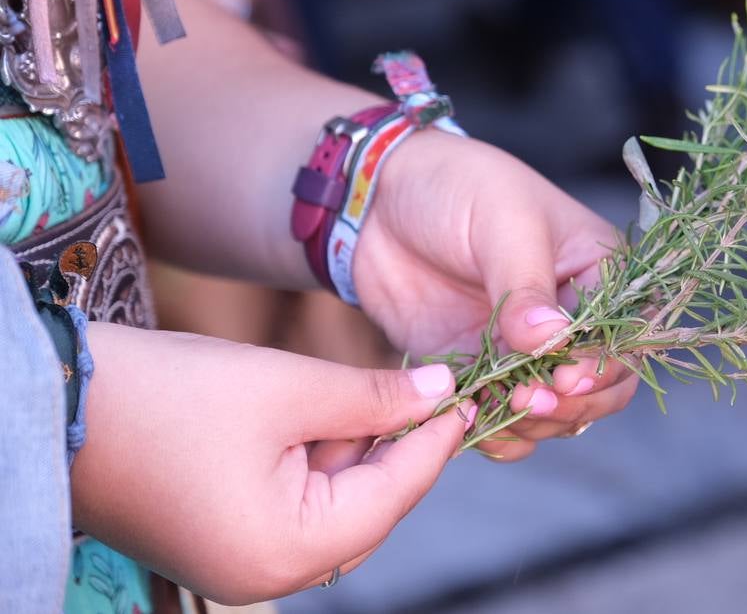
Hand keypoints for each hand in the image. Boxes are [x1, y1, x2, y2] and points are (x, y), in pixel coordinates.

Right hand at [72, 322, 471, 604]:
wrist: (62, 404)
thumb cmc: (172, 395)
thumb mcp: (289, 386)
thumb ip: (374, 397)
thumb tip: (439, 392)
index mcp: (288, 551)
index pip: (394, 495)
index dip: (435, 441)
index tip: (468, 396)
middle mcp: (267, 575)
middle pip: (369, 509)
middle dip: (398, 447)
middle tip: (429, 389)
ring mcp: (241, 563)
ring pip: (335, 504)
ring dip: (357, 449)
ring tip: (375, 391)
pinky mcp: (222, 540)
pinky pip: (297, 504)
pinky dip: (319, 460)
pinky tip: (327, 412)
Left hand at [354, 132, 638, 459]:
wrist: (380, 202)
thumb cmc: (457, 187)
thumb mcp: (502, 222)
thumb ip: (526, 286)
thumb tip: (554, 340)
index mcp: (599, 271)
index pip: (625, 334)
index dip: (603, 365)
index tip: (564, 377)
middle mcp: (574, 317)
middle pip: (604, 385)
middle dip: (574, 403)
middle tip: (530, 399)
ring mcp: (529, 350)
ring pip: (560, 412)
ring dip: (536, 423)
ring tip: (499, 408)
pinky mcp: (485, 373)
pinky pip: (507, 420)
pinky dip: (497, 432)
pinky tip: (471, 420)